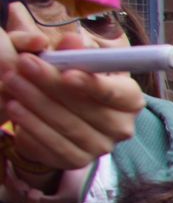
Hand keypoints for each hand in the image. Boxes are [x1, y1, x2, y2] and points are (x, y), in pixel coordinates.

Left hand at [2, 28, 143, 171]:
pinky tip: (14, 107)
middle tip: (24, 63)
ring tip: (12, 82)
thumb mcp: (78, 63)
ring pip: (67, 126)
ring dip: (35, 103)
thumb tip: (71, 40)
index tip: (68, 72)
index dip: (94, 84)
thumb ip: (75, 51)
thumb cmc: (75, 85)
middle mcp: (122, 127)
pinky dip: (31, 125)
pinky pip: (52, 146)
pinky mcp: (77, 162)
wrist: (66, 119)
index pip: (117, 93)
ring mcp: (100, 148)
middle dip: (52, 85)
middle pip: (88, 109)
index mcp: (130, 100)